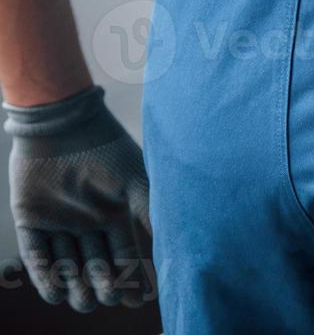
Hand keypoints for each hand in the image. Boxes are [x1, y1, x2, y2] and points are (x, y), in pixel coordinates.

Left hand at [5, 86, 151, 310]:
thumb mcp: (135, 182)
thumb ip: (150, 212)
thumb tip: (172, 245)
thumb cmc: (106, 150)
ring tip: (85, 299)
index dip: (131, 278)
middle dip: (103, 286)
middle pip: (94, 266)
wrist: (64, 124)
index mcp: (114, 215)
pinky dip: (44, 276)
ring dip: (75, 287)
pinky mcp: (30, 220)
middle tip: (109, 295)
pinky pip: (36, 255)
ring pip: (66, 266)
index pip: (123, 255)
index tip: (138, 300)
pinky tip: (56, 292)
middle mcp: (87, 223)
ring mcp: (58, 223)